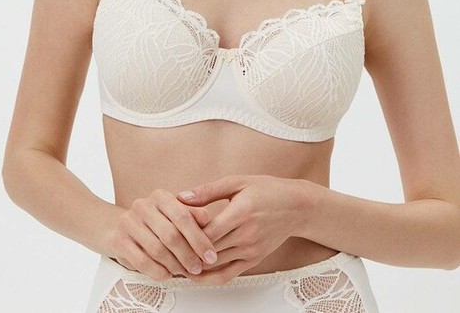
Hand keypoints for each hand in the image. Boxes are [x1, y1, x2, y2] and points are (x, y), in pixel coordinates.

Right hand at [107, 189, 218, 280]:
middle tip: (198, 268)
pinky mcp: (118, 240)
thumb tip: (207, 219)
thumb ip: (190, 215)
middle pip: (171, 235)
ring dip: (174, 265)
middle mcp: (142, 205)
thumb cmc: (152, 222)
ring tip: (183, 272)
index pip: (183, 217)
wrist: (114, 226)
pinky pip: (142, 261)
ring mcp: (128, 222)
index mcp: (160, 196)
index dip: (199, 238)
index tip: (211, 255)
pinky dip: (158, 271)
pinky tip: (166, 274)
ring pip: (157, 249)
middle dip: (188, 255)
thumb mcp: (171, 213)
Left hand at [176, 174, 309, 284]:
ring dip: (193, 265)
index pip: (208, 231)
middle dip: (185, 251)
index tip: (169, 230)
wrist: (296, 206)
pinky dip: (209, 278)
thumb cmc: (267, 190)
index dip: (186, 234)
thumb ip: (208, 191)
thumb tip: (182, 196)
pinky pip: (228, 275)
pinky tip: (194, 274)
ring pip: (215, 265)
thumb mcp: (237, 182)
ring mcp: (251, 250)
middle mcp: (246, 235)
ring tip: (171, 261)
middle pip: (208, 250)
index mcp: (241, 212)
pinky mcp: (254, 260)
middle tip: (162, 249)